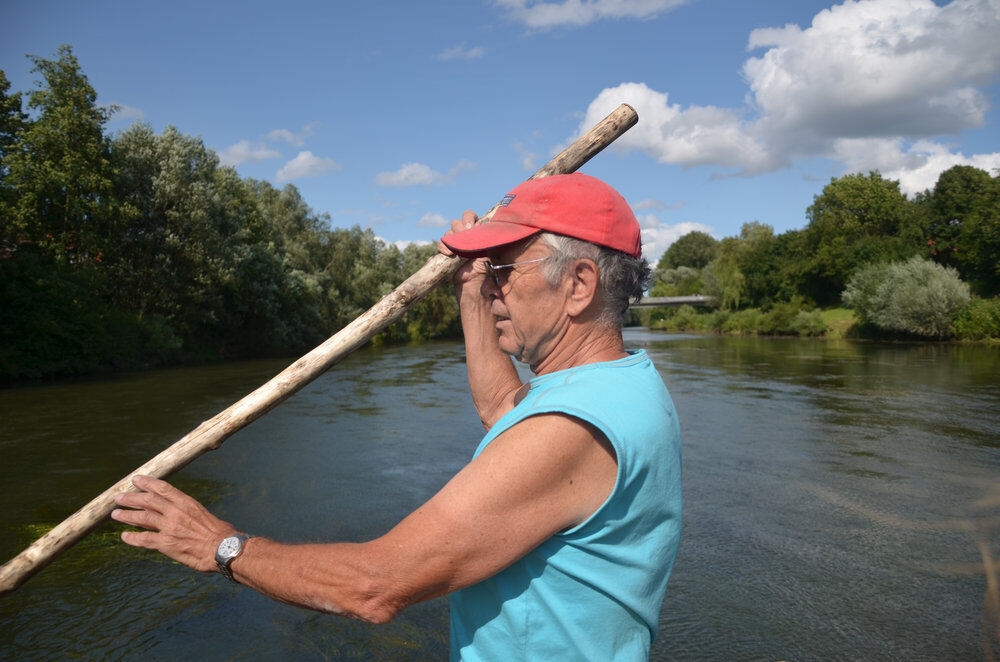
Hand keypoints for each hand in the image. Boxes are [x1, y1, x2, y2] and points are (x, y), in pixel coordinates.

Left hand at [111, 475, 236, 572]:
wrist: (223, 548)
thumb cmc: (218, 532)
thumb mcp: (202, 514)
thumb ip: (186, 511)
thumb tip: (174, 511)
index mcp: (186, 503)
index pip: (163, 488)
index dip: (147, 483)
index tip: (136, 479)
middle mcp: (176, 513)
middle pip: (148, 501)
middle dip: (131, 498)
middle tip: (119, 497)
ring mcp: (170, 528)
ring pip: (142, 518)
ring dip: (127, 515)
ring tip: (116, 514)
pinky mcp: (166, 544)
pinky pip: (144, 539)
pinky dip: (132, 537)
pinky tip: (124, 536)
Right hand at [438, 210, 488, 294]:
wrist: (478, 286)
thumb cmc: (490, 270)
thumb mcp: (493, 250)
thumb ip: (488, 237)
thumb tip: (485, 225)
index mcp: (477, 233)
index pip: (471, 217)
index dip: (469, 218)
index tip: (472, 226)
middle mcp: (465, 238)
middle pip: (457, 222)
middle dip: (460, 227)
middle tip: (466, 235)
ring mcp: (455, 246)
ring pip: (448, 233)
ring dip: (452, 237)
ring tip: (458, 249)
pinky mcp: (447, 255)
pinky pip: (440, 245)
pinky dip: (443, 247)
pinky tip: (448, 254)